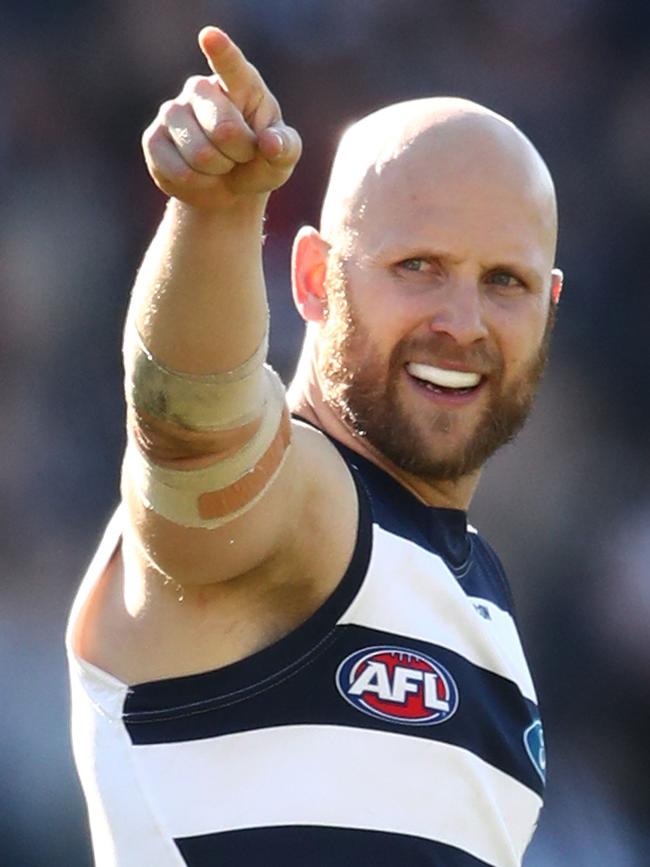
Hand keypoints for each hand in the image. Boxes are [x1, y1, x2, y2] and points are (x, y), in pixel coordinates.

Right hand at [142, 27, 301, 209]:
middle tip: (242, 156)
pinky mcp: (153, 139)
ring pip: (199, 154)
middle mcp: (201, 89)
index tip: (209, 36)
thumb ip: (285, 147)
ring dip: (218, 171)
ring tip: (221, 166)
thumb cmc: (259, 162)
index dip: (221, 52)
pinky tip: (201, 176)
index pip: (231, 65)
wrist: (228, 188)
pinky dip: (198, 184)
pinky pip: (179, 171)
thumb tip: (270, 143)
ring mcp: (172, 111)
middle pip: (223, 129)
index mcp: (240, 83)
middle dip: (240, 154)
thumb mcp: (282, 158)